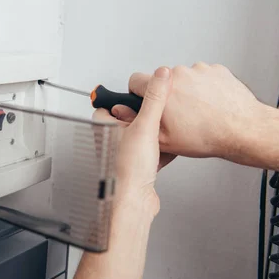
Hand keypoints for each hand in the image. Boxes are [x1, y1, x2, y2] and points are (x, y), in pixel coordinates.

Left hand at [94, 67, 172, 215]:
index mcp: (103, 126)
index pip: (112, 101)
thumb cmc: (127, 171)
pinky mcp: (137, 167)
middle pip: (132, 118)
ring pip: (143, 135)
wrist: (133, 202)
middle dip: (149, 116)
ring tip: (171, 129)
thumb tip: (160, 76)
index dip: (129, 97)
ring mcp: (123, 154)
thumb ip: (154, 98)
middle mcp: (111, 139)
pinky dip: (163, 149)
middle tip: (160, 113)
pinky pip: (152, 152)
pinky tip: (174, 147)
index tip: (143, 92)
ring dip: (158, 133)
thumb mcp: (145, 126)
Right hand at [112, 63, 263, 158]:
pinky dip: (203, 88)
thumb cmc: (206, 137)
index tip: (144, 101)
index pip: (135, 79)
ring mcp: (199, 70)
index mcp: (163, 89)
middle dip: (164, 94)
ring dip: (185, 91)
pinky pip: (202, 77)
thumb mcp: (162, 138)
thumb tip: (120, 111)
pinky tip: (208, 105)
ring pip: (183, 78)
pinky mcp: (216, 70)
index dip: (137, 93)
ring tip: (195, 112)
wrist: (243, 130)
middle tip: (175, 115)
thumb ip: (136, 121)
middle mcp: (179, 74)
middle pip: (161, 80)